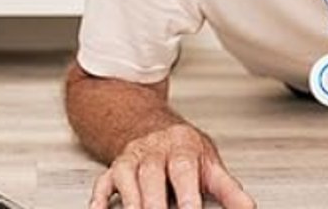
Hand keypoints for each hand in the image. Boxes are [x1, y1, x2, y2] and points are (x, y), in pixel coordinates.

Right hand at [90, 124, 253, 208]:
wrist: (152, 127)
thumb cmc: (184, 150)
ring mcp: (131, 160)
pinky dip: (99, 200)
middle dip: (155, 203)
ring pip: (126, 180)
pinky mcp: (113, 170)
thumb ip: (229, 190)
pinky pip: (102, 184)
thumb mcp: (210, 165)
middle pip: (152, 176)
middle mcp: (154, 152)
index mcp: (182, 148)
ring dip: (131, 203)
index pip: (184, 170)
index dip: (186, 194)